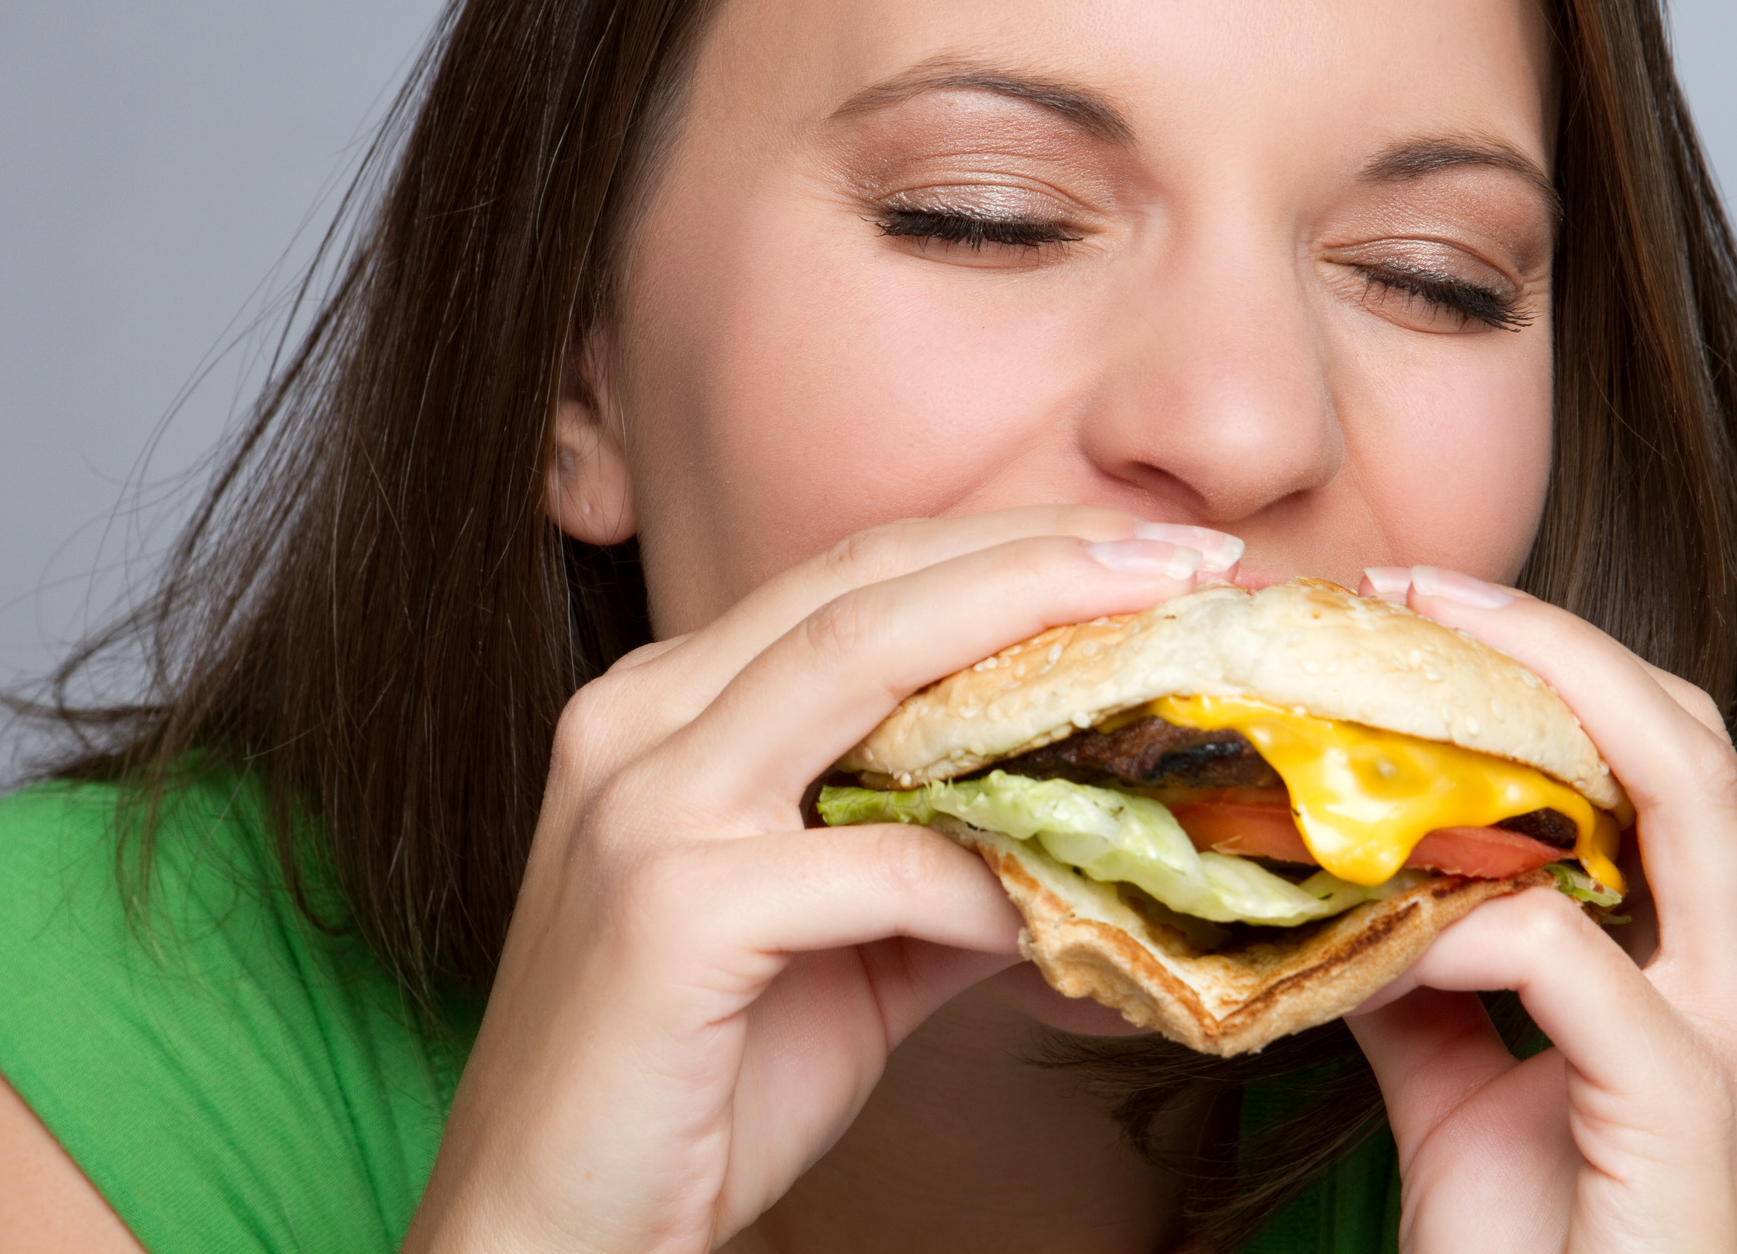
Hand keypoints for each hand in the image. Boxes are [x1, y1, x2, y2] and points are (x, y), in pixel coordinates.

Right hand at [401, 508, 1232, 1253]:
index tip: (1142, 552)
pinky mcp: (668, 905)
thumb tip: (1091, 829)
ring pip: (861, 663)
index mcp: (663, 707)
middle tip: (1189, 558)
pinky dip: (981, 876)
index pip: (849, 581)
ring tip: (1162, 651)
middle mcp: (636, 719)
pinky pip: (871, 862)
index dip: (1000, 549)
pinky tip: (1060, 906)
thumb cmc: (690, 1083)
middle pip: (862, 586)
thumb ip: (940, 868)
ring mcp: (642, 803)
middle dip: (1037, 557)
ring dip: (1030, 642)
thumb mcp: (838, 952)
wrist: (547, 1225)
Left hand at [1347, 567, 1736, 1252]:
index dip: (1554, 663)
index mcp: (1711, 960)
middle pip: (1688, 743)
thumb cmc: (1541, 1247)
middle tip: (1404, 590)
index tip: (1414, 606)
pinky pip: (1575, 963)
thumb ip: (1424, 977)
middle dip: (1552, 644)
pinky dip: (1469, 922)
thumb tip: (1339, 887)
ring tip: (1394, 685)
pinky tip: (1382, 927)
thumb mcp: (1463, 1082)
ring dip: (1532, 725)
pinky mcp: (1687, 1111)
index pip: (1663, 754)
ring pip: (1684, 811)